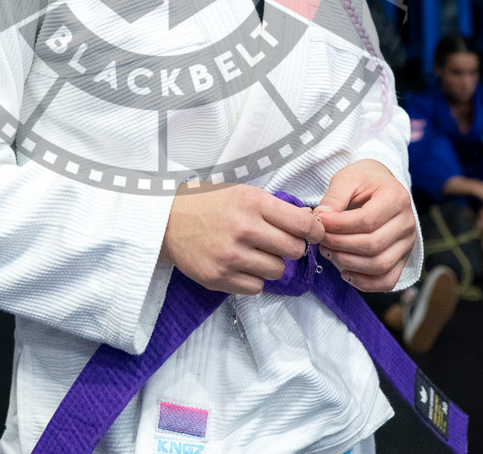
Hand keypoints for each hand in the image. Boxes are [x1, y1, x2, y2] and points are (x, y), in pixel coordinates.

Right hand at [161, 183, 324, 295]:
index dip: (314, 231)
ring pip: (277, 271)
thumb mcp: (243, 193)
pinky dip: (253, 278)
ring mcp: (231, 256)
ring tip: (256, 253)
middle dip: (291, 247)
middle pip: (293, 250)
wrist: (168, 220)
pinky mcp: (219, 278)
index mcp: (252, 203)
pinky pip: (256, 287)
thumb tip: (309, 221)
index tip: (314, 234)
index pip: (301, 224)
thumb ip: (275, 208)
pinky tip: (241, 265)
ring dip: (272, 264)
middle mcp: (244, 229)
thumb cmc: (209, 203)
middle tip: (278, 243)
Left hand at [313, 160, 415, 291]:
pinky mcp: (403, 259)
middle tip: (319, 240)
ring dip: (349, 263)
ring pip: (380, 265)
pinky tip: (345, 273)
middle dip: (340, 245)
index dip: (340, 226)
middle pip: (373, 245)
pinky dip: (365, 283)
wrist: (381, 185)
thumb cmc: (363, 181)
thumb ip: (334, 197)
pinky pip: (388, 280)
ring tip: (328, 253)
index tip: (319, 223)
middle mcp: (407, 223)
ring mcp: (408, 243)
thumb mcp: (347, 179)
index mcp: (396, 198)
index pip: (368, 220)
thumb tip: (319, 218)